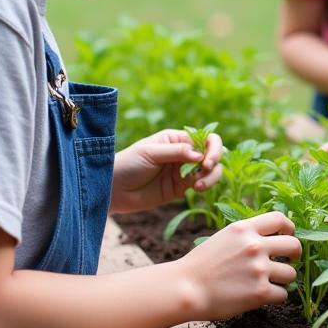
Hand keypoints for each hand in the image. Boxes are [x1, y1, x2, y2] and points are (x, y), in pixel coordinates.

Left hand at [109, 128, 223, 213]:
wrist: (113, 189)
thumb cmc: (127, 164)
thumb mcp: (150, 153)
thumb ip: (175, 152)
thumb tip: (200, 155)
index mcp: (176, 139)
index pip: (204, 138)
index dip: (211, 148)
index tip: (207, 161)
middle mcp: (184, 153)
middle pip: (211, 154)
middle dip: (214, 162)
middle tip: (206, 171)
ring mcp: (184, 171)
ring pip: (210, 171)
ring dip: (212, 177)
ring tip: (199, 186)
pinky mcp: (182, 188)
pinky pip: (201, 184)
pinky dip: (205, 186)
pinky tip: (197, 189)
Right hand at [182, 211, 301, 318]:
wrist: (186, 288)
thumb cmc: (202, 265)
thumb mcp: (224, 237)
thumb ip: (247, 235)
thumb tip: (272, 235)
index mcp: (245, 229)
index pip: (280, 219)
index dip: (289, 228)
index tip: (288, 236)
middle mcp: (255, 246)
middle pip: (294, 245)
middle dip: (295, 254)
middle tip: (289, 261)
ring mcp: (259, 269)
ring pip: (291, 273)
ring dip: (284, 279)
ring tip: (272, 282)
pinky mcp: (260, 293)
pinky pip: (283, 294)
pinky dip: (277, 297)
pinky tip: (265, 296)